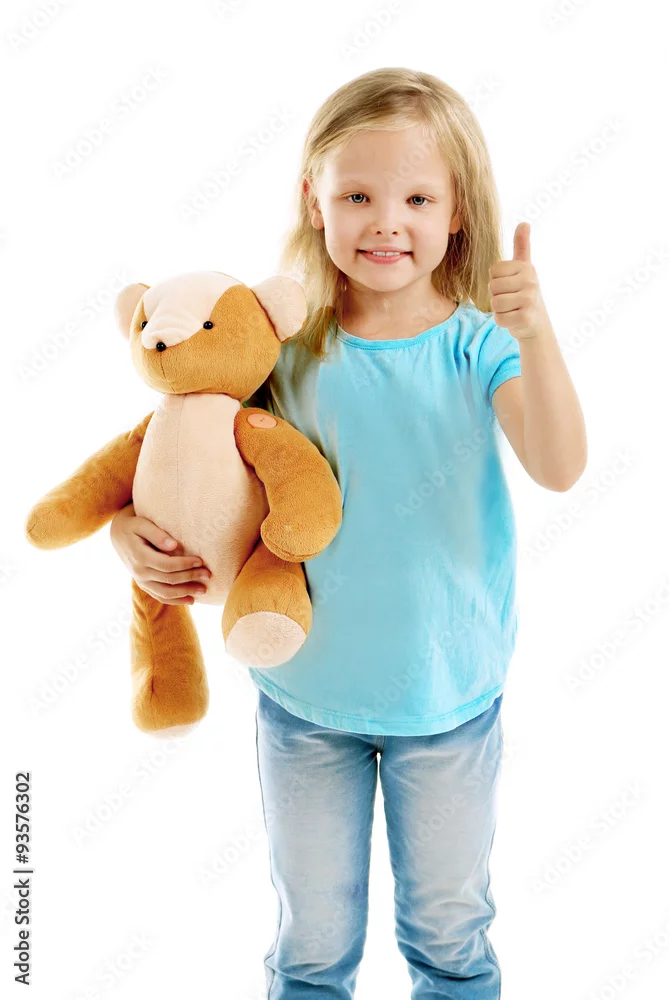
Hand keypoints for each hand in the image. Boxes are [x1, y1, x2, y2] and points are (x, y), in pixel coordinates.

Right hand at [109, 502, 210, 604]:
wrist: (119, 535)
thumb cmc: (135, 526)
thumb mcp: (143, 524)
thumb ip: (157, 534)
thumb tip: (174, 546)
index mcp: (140, 557)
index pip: (166, 564)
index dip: (184, 564)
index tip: (200, 561)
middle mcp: (139, 572)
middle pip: (169, 579)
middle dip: (190, 578)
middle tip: (208, 574)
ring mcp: (141, 581)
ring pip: (165, 593)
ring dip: (186, 593)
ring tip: (203, 590)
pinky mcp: (144, 585)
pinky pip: (160, 597)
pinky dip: (176, 601)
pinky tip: (191, 600)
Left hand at [488, 222, 551, 340]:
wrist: (537, 324)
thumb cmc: (525, 294)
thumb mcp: (524, 269)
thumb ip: (522, 246)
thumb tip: (524, 222)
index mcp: (526, 267)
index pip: (493, 272)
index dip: (496, 282)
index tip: (510, 287)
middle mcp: (530, 280)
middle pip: (492, 287)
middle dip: (497, 297)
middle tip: (512, 300)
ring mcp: (530, 299)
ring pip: (495, 303)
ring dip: (500, 310)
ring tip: (513, 309)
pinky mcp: (527, 317)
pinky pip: (500, 319)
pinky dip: (503, 322)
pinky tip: (515, 319)